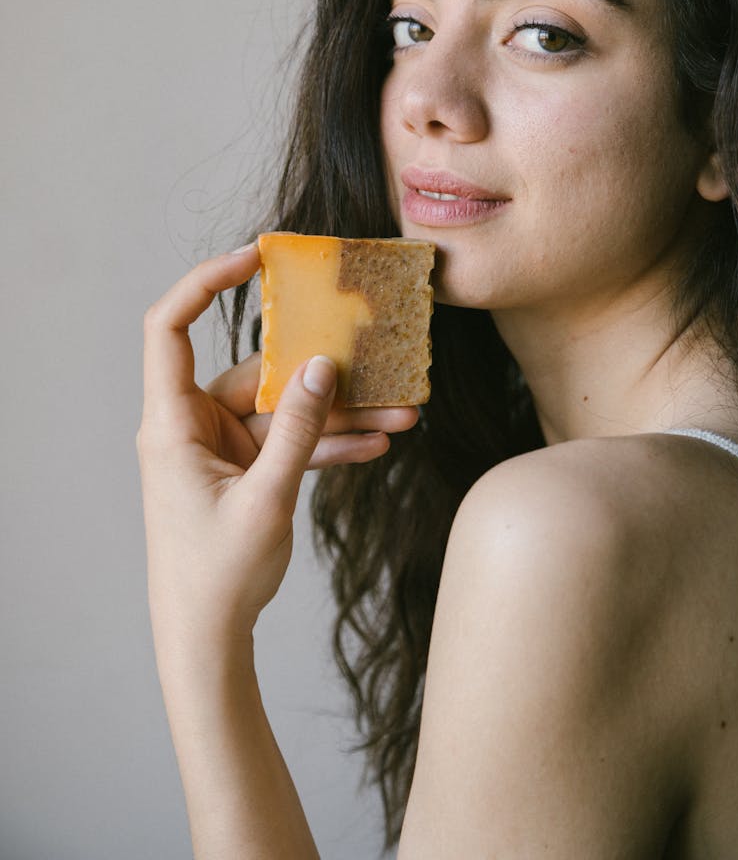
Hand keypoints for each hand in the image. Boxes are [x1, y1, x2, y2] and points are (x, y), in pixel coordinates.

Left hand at [137, 243, 417, 643]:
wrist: (207, 641)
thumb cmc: (214, 576)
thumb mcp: (266, 498)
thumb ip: (296, 429)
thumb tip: (323, 365)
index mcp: (171, 423)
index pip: (172, 329)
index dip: (205, 284)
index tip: (254, 260)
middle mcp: (193, 426)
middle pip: (256, 373)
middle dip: (322, 375)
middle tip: (378, 361)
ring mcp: (223, 448)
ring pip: (285, 411)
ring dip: (339, 416)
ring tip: (401, 416)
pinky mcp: (246, 470)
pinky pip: (290, 443)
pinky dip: (329, 445)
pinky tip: (377, 446)